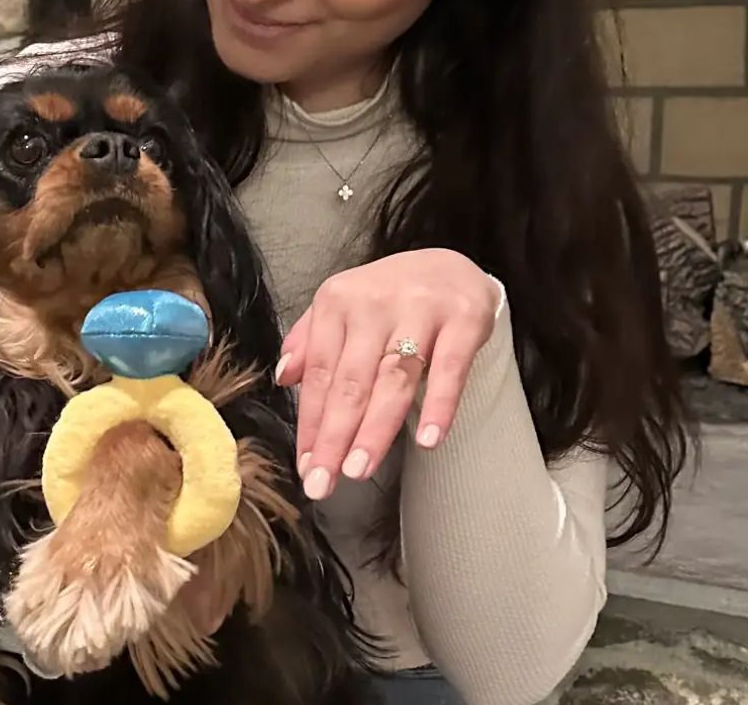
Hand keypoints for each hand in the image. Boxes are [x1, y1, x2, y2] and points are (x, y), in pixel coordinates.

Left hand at [274, 248, 501, 499]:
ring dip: (375, 429)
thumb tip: (284, 377)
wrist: (452, 265)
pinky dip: (440, 405)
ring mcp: (420, 310)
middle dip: (335, 436)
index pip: (321, 373)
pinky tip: (428, 440)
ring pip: (393, 379)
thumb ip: (310, 341)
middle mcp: (374, 303)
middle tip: (324, 482)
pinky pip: (449, 369)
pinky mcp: (463, 320)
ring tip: (359, 469)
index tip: (307, 465)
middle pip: (352, 381)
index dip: (311, 423)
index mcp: (337, 301)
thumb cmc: (388, 298)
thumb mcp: (342, 308)